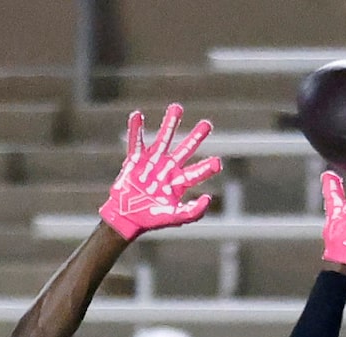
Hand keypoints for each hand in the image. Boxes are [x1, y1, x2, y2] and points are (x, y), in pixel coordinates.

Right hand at [99, 105, 219, 240]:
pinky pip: (136, 142)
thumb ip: (193, 211)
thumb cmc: (151, 219)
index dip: (207, 168)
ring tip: (177, 108)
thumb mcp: (175, 218)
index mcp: (178, 183)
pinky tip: (138, 115)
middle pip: (185, 150)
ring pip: (164, 139)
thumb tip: (208, 199)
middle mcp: (168, 169)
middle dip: (196, 137)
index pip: (196, 172)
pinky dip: (136, 129)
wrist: (128, 217)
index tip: (218, 162)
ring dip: (170, 124)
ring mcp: (152, 162)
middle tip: (207, 125)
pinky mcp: (135, 160)